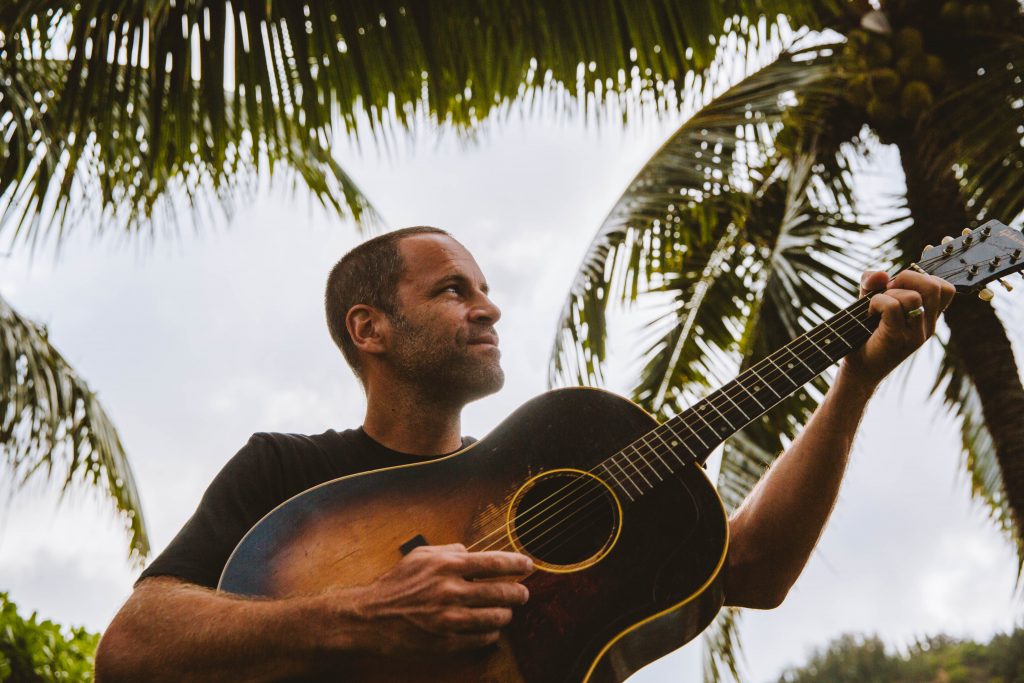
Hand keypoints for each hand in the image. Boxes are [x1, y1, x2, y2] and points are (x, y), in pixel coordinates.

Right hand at [334, 543, 531, 657]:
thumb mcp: (420, 556)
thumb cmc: (396, 584)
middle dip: (519, 593)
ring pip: (496, 618)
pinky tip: (489, 628)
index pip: (495, 563)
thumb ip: (449, 550)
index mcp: (447, 566)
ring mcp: (449, 619)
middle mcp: (451, 591)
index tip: (529, 565)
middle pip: (502, 592)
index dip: (517, 564)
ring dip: (506, 614)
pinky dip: (490, 633)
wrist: (370, 617)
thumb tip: (471, 550)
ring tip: (507, 611)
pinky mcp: (446, 642)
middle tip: (523, 593)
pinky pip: (481, 638)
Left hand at [841, 270, 954, 386]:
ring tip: (876, 305)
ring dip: (888, 293)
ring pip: (912, 297)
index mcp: (928, 317)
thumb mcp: (870, 300)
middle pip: (935, 287)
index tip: (901, 284)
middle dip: (908, 277)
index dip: (924, 277)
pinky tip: (870, 313)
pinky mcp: (898, 339)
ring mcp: (915, 335)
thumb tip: (882, 274)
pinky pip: (893, 307)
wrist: (859, 369)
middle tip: (888, 289)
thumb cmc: (866, 333)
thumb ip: (873, 282)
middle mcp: (927, 326)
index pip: (946, 289)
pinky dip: (877, 302)